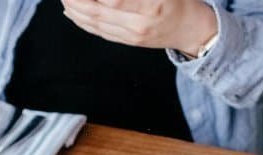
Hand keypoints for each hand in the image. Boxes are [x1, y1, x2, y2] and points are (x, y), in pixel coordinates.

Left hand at [62, 0, 217, 55]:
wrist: (190, 27)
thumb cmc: (177, 0)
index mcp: (151, 3)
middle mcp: (141, 22)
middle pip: (97, 11)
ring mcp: (134, 35)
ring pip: (95, 23)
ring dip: (75, 9)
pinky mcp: (129, 42)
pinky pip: (100, 33)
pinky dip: (82, 22)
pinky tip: (72, 12)